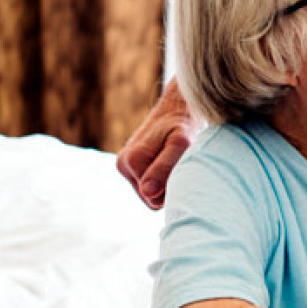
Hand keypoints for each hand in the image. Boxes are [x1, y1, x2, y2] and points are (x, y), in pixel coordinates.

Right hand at [115, 80, 200, 208]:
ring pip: (150, 194)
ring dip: (166, 181)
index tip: (181, 166)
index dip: (173, 187)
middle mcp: (123, 165)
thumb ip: (165, 167)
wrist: (178, 107)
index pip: (155, 200)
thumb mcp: (180, 143)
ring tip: (173, 159)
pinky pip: (149, 186)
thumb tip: (148, 192)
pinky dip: (162, 177)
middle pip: (151, 198)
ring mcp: (124, 166)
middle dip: (168, 186)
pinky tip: (167, 161)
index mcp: (131, 161)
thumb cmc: (183, 125)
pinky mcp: (130, 166)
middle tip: (179, 162)